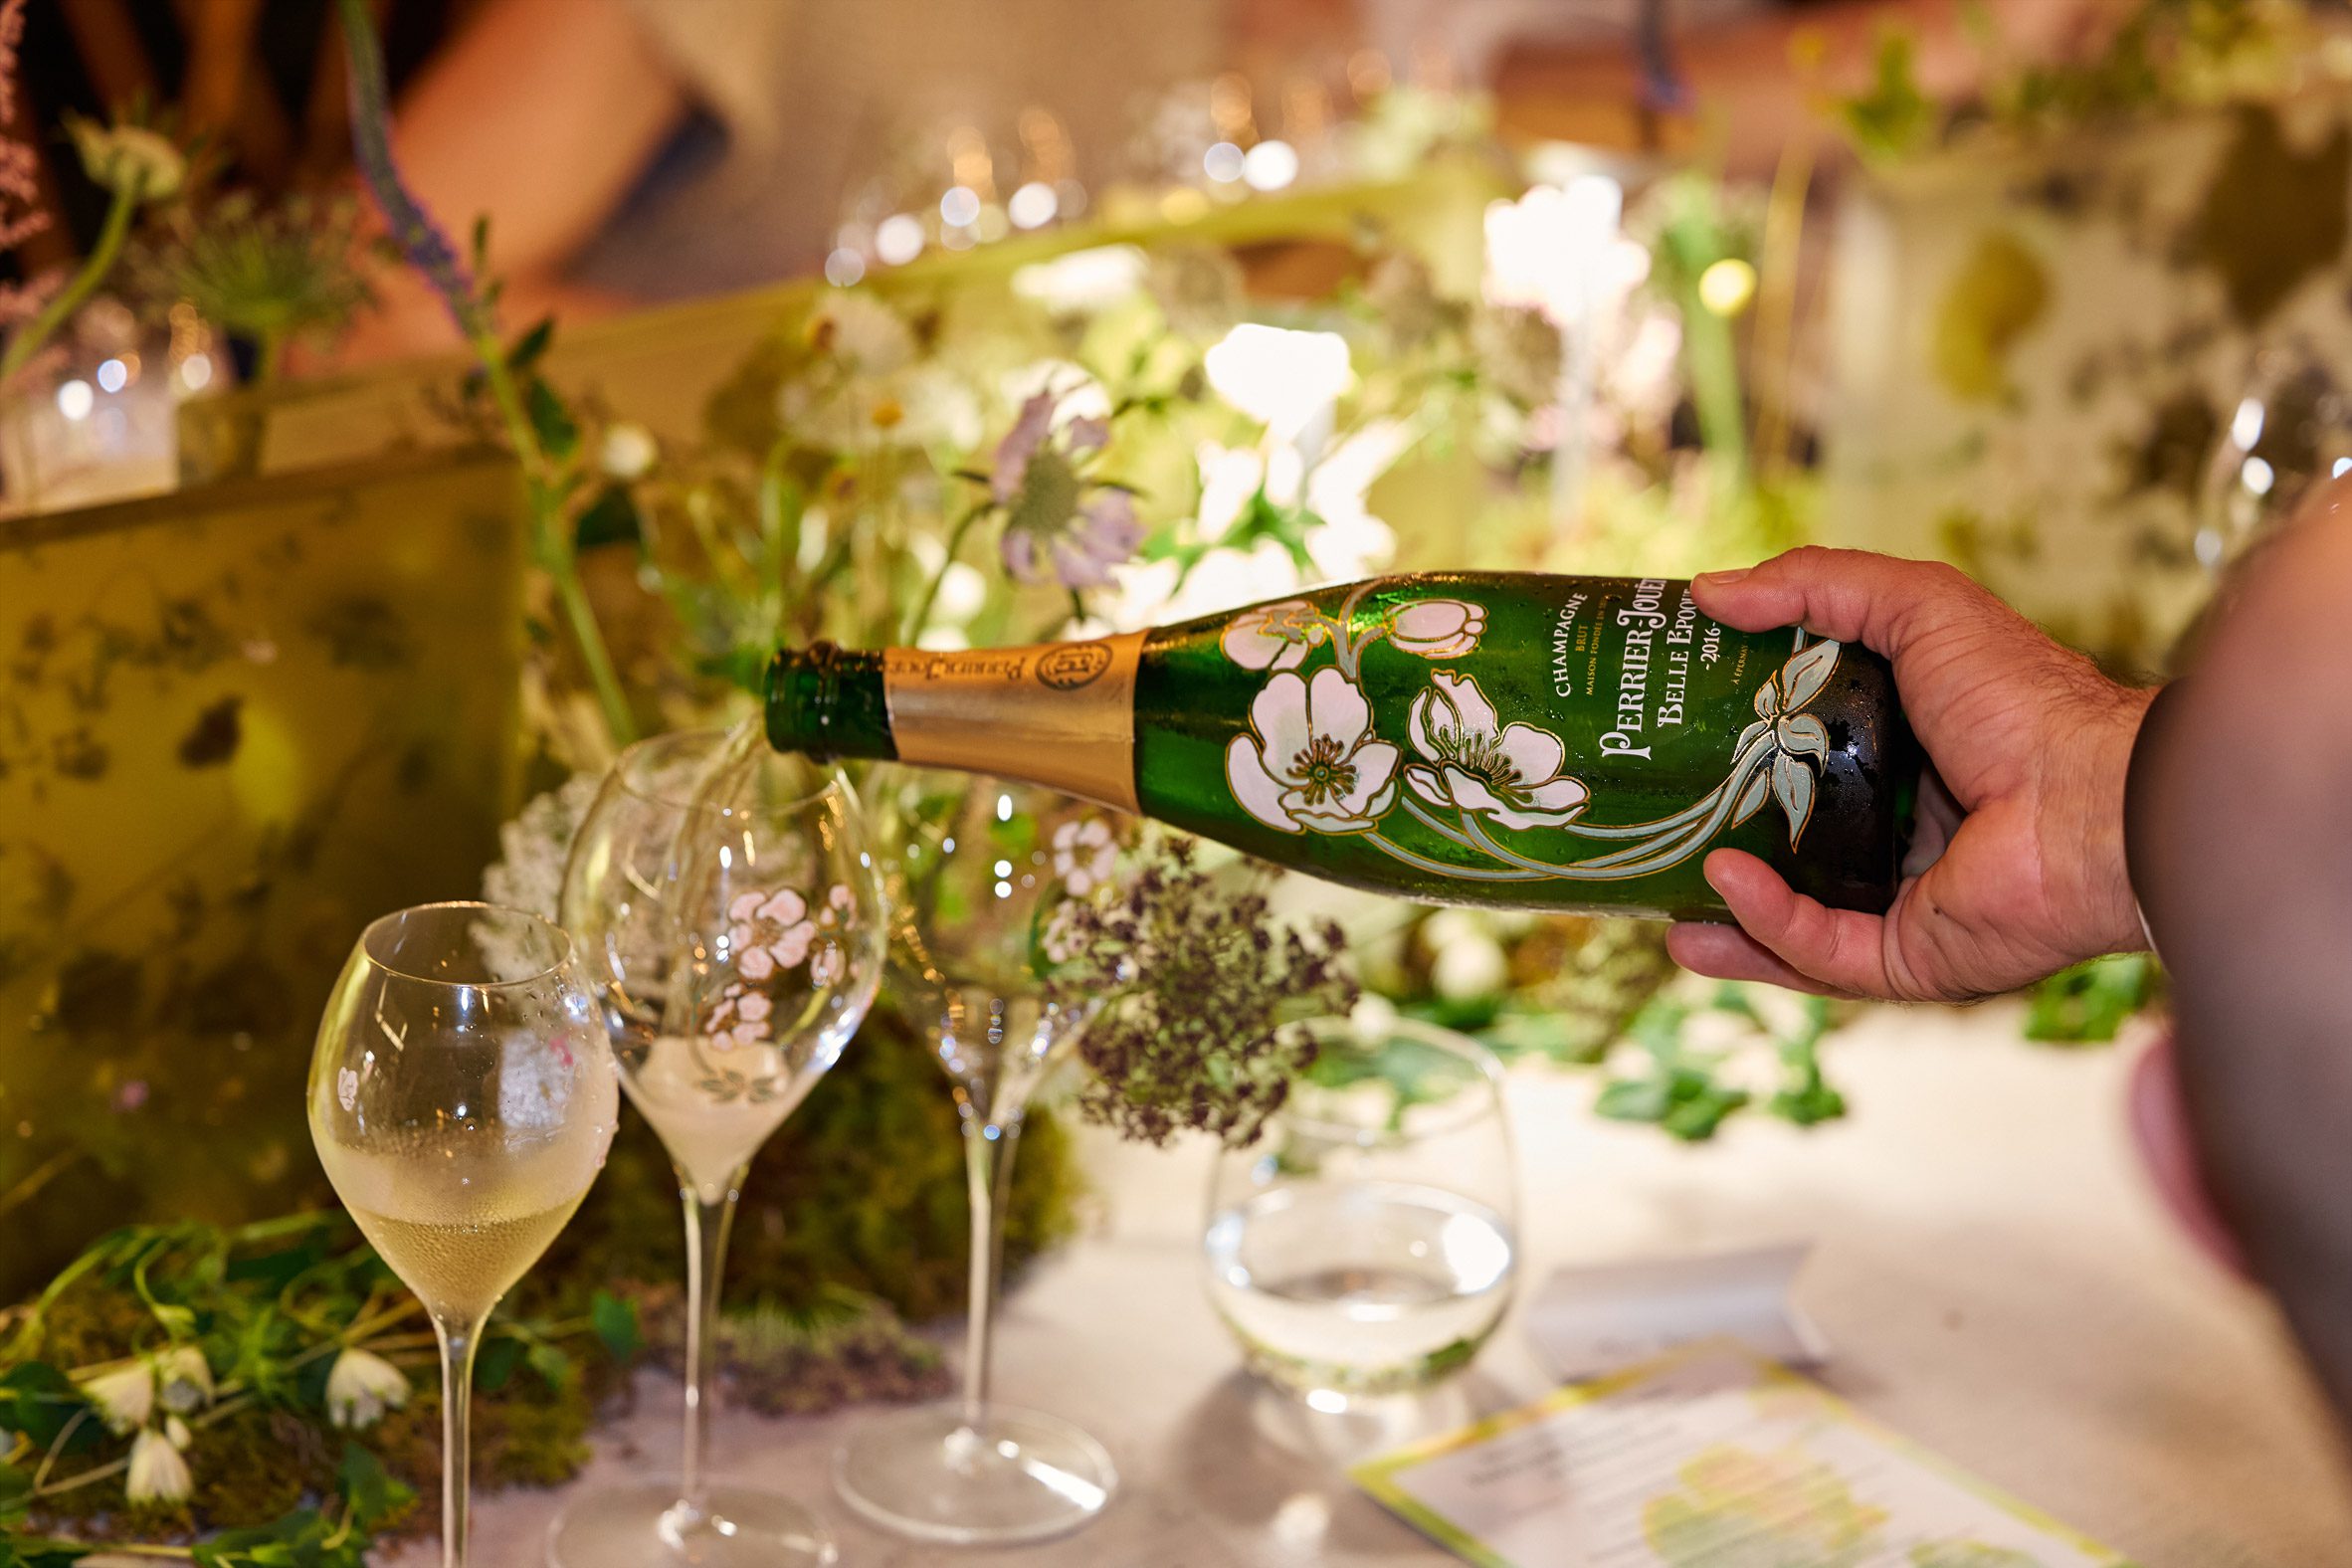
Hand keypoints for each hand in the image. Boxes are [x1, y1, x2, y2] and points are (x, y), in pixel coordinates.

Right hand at [1665, 547, 2153, 1001]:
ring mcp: (1905, 908)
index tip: (1670, 745)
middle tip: (1650, 836)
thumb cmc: (2024, 699)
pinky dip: (1766, 926)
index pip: (1800, 769)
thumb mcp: (1915, 607)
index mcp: (1906, 764)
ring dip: (1725, 918)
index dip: (1736, 761)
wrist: (2096, 796)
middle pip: (1788, 856)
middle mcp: (1902, 842)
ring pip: (1791, 924)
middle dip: (1717, 855)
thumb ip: (1815, 587)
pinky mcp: (1909, 961)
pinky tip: (1722, 889)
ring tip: (1656, 902)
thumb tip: (1706, 590)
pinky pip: (1819, 954)